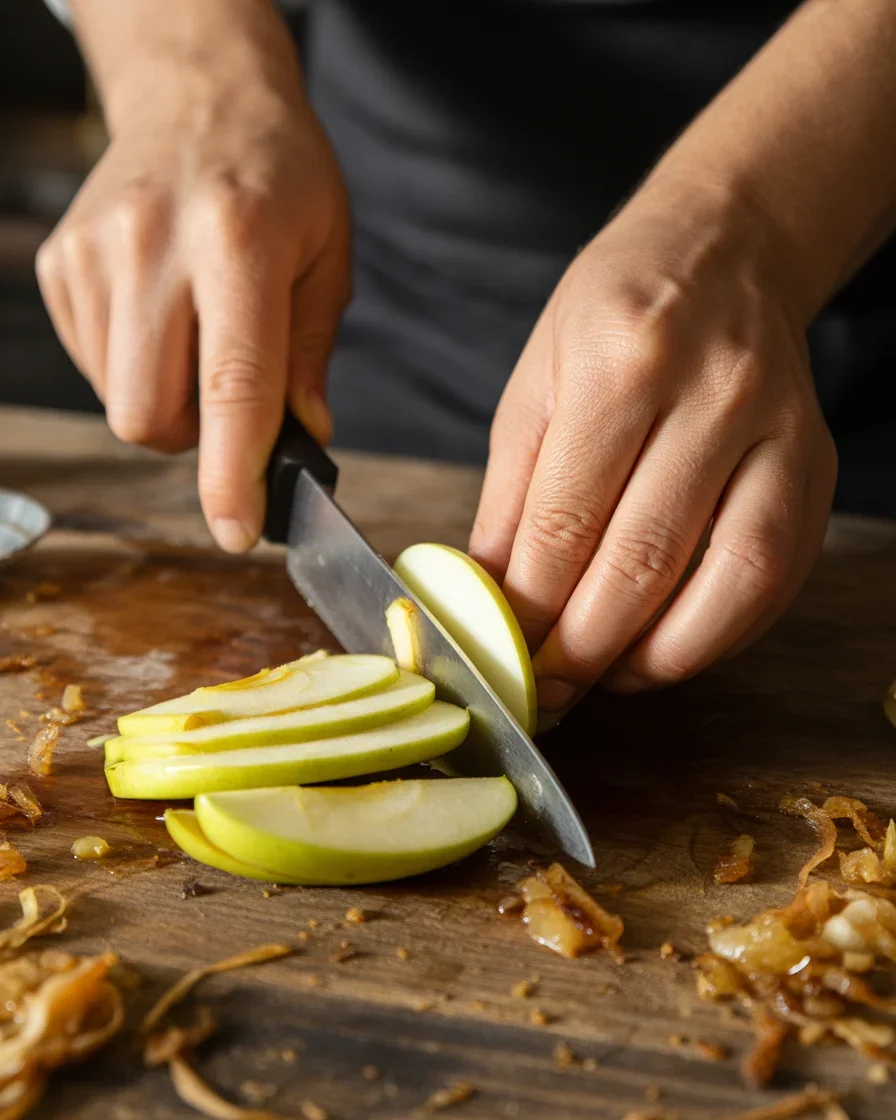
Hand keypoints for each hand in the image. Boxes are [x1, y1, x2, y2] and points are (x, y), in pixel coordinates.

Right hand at [36, 37, 348, 552]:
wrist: (197, 98)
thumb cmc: (278, 176)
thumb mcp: (326, 257)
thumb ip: (310, 356)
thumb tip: (301, 441)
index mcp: (238, 241)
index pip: (232, 388)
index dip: (233, 476)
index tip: (238, 531)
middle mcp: (153, 245)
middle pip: (152, 416)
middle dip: (198, 441)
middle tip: (233, 401)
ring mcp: (94, 254)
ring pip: (121, 403)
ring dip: (169, 403)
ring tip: (199, 337)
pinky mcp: (60, 265)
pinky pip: (96, 369)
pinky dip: (137, 370)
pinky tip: (162, 318)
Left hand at [470, 176, 836, 708]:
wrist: (722, 252)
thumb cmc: (615, 314)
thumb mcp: (535, 385)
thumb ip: (510, 497)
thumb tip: (484, 597)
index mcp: (623, 362)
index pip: (564, 522)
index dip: (527, 611)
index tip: (502, 659)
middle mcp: (712, 393)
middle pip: (642, 562)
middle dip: (584, 648)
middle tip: (548, 689)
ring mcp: (778, 430)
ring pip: (726, 581)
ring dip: (659, 656)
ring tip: (607, 678)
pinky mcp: (815, 463)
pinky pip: (776, 575)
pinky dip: (722, 632)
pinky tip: (671, 647)